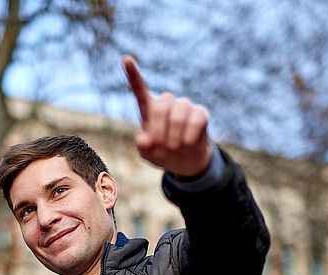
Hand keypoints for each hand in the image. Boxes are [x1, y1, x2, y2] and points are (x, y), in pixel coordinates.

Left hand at [123, 54, 212, 178]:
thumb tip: (144, 139)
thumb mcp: (147, 153)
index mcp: (148, 107)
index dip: (133, 74)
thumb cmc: (161, 153)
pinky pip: (195, 120)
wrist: (184, 161)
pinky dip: (189, 136)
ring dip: (174, 138)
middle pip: (160, 107)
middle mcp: (166, 102)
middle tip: (160, 147)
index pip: (139, 87)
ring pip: (178, 116)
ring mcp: (184, 105)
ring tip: (174, 148)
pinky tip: (187, 143)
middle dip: (159, 131)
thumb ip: (143, 146)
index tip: (127, 59)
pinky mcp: (200, 113)